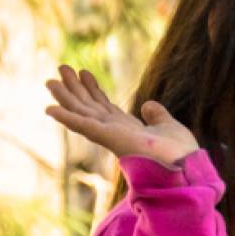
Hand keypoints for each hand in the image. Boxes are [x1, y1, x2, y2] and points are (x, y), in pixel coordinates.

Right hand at [46, 65, 199, 169]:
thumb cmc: (179, 153)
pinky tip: (50, 109)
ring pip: (81, 112)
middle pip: (89, 107)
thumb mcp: (168, 126)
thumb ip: (157, 115)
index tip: (84, 72)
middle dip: (75, 89)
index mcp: (128, 129)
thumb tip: (147, 104)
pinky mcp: (107, 138)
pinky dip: (66, 117)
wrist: (185, 167)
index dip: (93, 89)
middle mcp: (115, 132)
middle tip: (61, 68)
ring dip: (65, 97)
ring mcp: (109, 135)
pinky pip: (82, 126)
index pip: (105, 107)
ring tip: (51, 80)